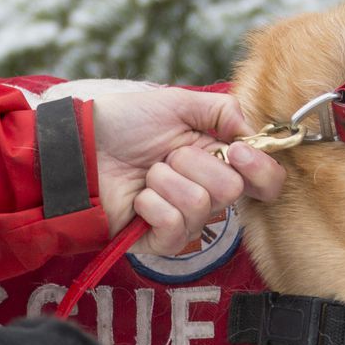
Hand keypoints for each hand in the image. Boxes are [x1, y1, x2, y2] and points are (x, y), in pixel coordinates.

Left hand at [87, 89, 285, 255]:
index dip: (261, 170)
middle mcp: (206, 193)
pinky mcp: (158, 241)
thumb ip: (223, 111)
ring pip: (200, 206)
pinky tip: (138, 197)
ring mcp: (183, 219)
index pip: (265, 182)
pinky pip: (175, 227)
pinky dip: (153, 204)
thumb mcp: (177, 103)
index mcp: (217, 161)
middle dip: (194, 163)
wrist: (79, 145)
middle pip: (232, 191)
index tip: (237, 151)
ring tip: (146, 173)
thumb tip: (252, 135)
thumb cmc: (124, 123)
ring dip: (166, 181)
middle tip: (166, 155)